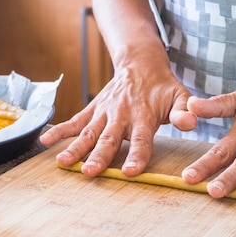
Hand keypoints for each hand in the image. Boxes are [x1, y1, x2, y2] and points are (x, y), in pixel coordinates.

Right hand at [40, 57, 196, 177]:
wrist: (140, 64)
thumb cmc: (162, 88)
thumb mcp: (180, 95)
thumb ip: (184, 111)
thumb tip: (190, 122)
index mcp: (142, 116)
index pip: (141, 140)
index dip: (137, 156)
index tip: (130, 171)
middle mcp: (120, 116)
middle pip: (108, 140)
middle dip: (98, 156)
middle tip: (89, 172)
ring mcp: (103, 113)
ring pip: (88, 133)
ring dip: (75, 148)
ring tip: (63, 163)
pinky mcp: (92, 111)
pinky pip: (74, 122)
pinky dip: (59, 131)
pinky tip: (45, 142)